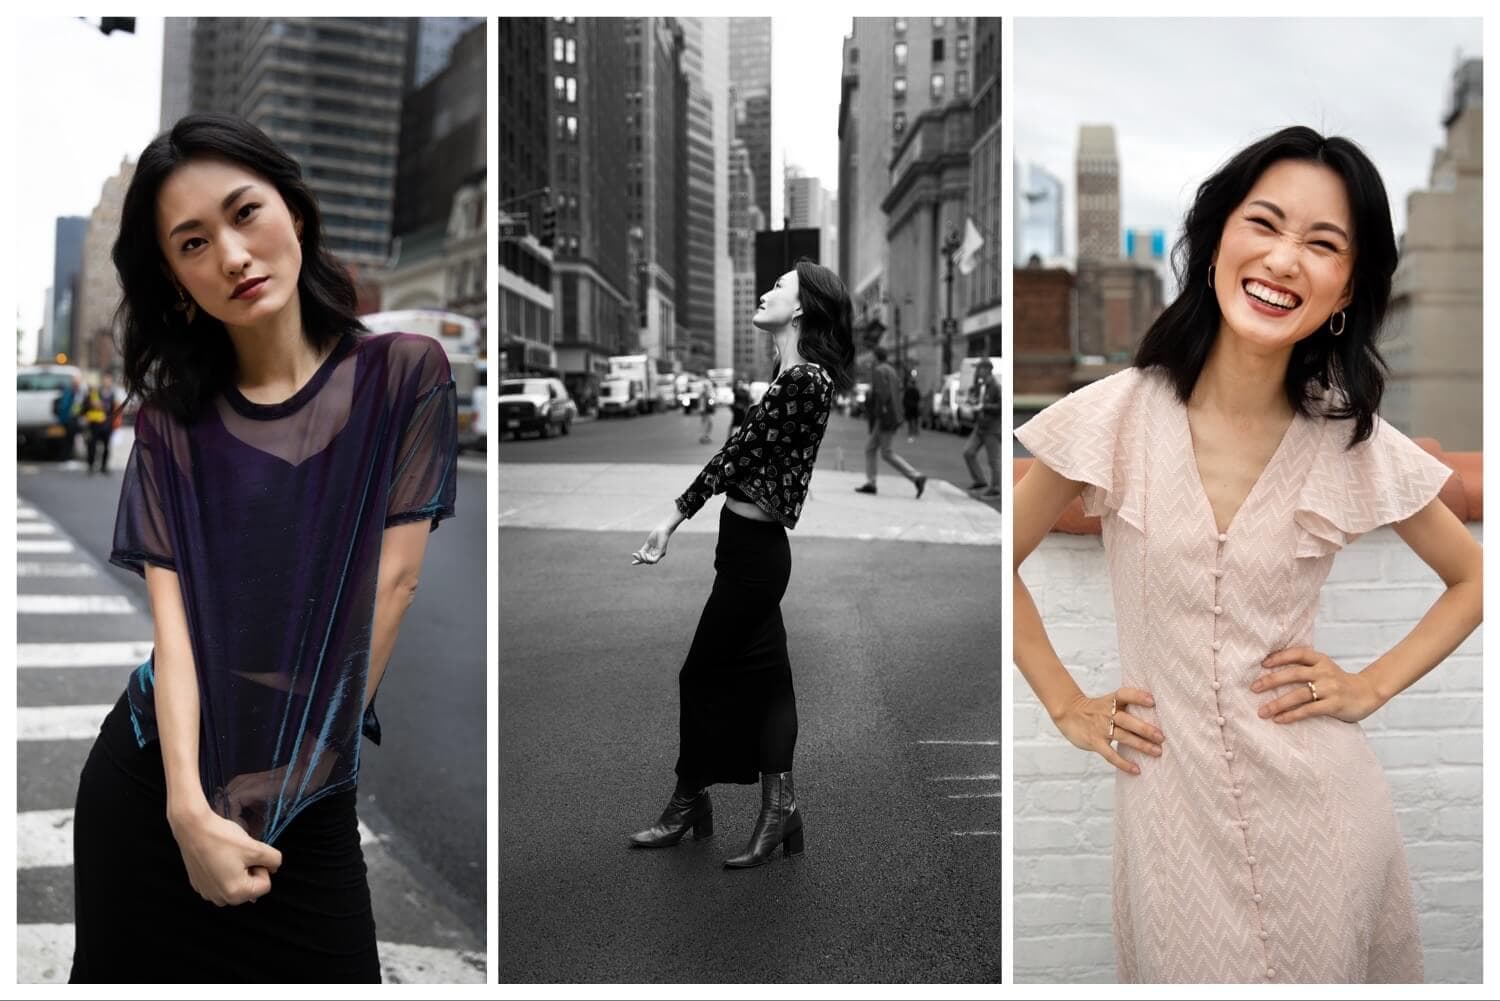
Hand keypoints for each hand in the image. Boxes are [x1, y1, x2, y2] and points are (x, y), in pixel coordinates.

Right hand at [168, 803, 283, 906]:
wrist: (192, 828)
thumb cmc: (223, 839)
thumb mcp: (256, 848)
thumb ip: (274, 860)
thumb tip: (274, 867)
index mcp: (235, 894)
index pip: (265, 885)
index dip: (262, 867)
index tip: (250, 855)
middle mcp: (220, 899)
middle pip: (250, 887)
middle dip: (250, 870)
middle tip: (240, 854)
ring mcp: (207, 892)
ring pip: (236, 884)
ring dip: (237, 871)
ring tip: (228, 855)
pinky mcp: (199, 884)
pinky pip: (221, 881)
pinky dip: (223, 871)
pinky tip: (217, 856)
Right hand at [632, 520, 673, 565]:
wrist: (663, 529)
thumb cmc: (657, 534)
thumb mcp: (648, 543)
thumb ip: (644, 549)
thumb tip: (639, 554)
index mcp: (655, 552)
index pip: (647, 559)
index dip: (639, 561)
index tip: (632, 563)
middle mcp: (658, 555)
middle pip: (647, 561)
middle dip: (640, 559)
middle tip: (634, 554)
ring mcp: (660, 554)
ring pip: (650, 562)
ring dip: (643, 559)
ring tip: (640, 552)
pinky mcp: (661, 552)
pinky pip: (654, 560)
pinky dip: (648, 559)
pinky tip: (644, 554)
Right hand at [1054, 687, 1164, 774]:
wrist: (1068, 713)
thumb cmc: (1094, 709)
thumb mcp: (1107, 701)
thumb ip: (1125, 706)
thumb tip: (1153, 715)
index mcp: (1110, 701)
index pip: (1124, 695)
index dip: (1138, 697)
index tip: (1152, 701)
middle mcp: (1106, 713)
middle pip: (1127, 720)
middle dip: (1145, 729)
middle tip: (1161, 737)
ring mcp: (1100, 728)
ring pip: (1123, 737)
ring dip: (1141, 745)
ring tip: (1157, 752)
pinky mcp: (1094, 742)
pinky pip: (1110, 754)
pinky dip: (1123, 763)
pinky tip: (1136, 769)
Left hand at [1254, 647, 1382, 722]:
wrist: (1368, 693)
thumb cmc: (1339, 682)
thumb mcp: (1324, 668)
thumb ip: (1305, 667)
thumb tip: (1271, 670)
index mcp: (1321, 660)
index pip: (1298, 653)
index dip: (1280, 656)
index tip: (1263, 663)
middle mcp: (1325, 672)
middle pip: (1294, 674)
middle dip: (1272, 680)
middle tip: (1254, 688)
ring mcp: (1330, 688)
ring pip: (1299, 694)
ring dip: (1278, 703)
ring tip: (1262, 711)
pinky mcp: (1335, 704)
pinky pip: (1309, 710)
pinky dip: (1292, 715)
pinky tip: (1279, 719)